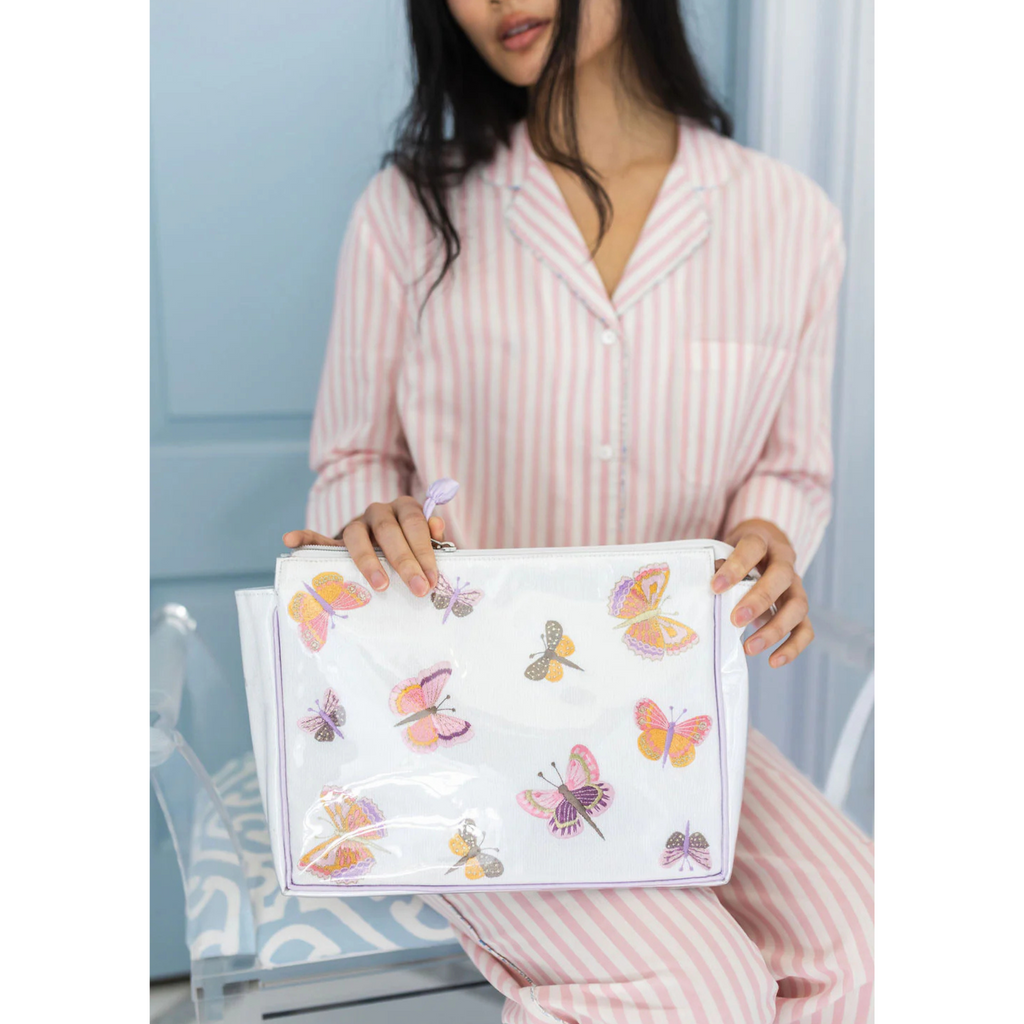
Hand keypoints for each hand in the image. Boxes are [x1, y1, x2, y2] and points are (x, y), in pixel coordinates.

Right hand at [282, 497, 446, 595]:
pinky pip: (317, 537)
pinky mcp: (335, 541)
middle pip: (389, 530)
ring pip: (356, 534)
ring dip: (368, 560)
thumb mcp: (427, 545)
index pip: (415, 523)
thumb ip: (434, 538)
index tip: (431, 579)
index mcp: (405, 508)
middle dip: (404, 560)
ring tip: (380, 585)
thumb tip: (438, 525)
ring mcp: (356, 524)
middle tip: (416, 588)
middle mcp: (379, 511)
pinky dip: (303, 537)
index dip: (424, 550)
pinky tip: (290, 541)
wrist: (388, 550)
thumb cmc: (412, 551)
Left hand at [712, 519, 812, 667]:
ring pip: (798, 606)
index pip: (753, 547)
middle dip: (759, 600)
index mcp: (763, 541)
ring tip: (749, 648)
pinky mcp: (800, 609)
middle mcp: (785, 562)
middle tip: (736, 619)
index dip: (736, 566)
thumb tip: (708, 590)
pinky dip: (793, 647)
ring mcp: (796, 586)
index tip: (716, 587)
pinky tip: (773, 661)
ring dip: (775, 629)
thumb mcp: (725, 550)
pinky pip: (806, 628)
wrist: (764, 548)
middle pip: (781, 577)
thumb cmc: (737, 554)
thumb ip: (718, 565)